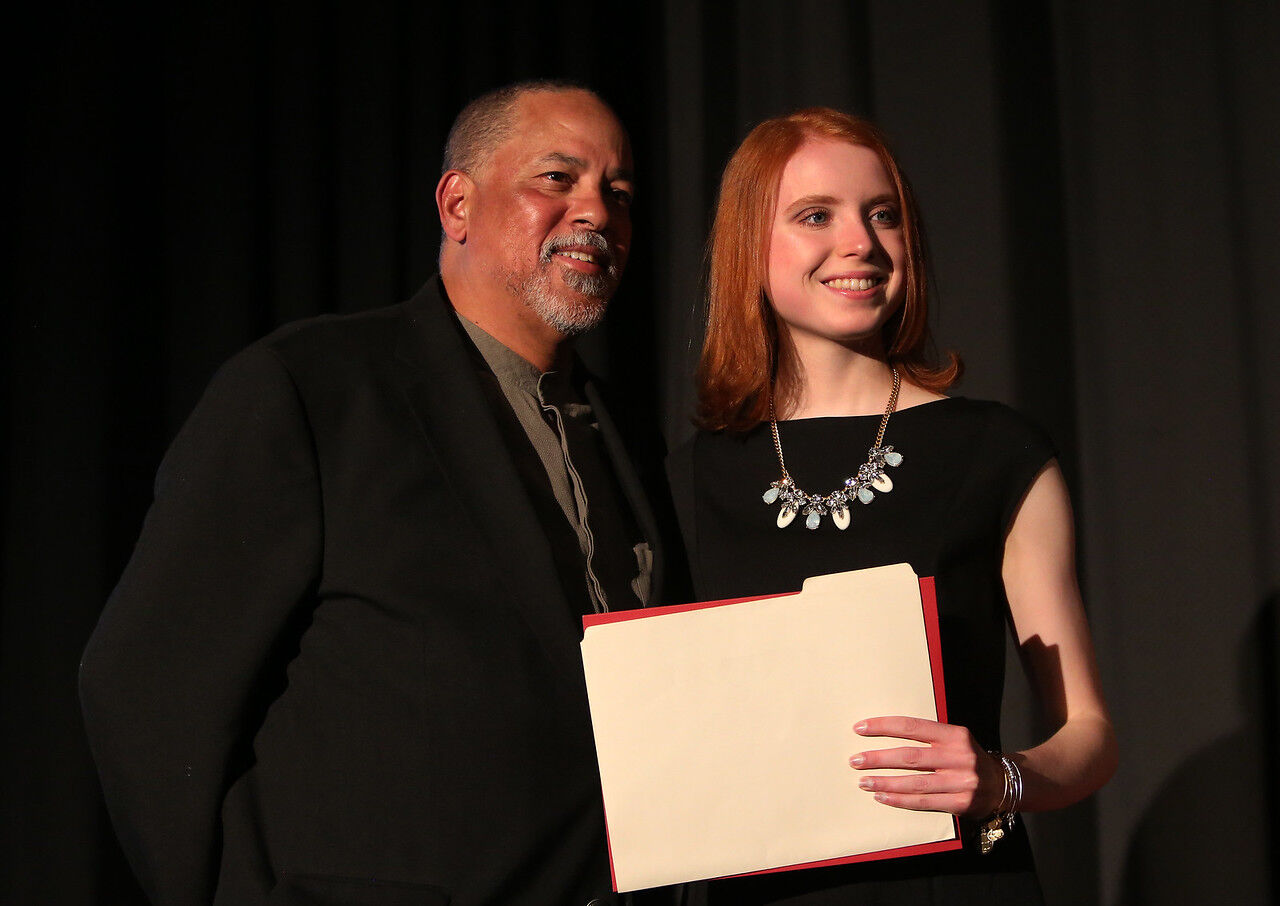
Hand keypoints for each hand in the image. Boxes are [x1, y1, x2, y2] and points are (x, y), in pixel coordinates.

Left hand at [849, 716, 1004, 817]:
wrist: (1003, 783)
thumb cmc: (967, 758)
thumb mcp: (955, 739)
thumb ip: (928, 737)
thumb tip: (885, 733)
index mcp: (955, 735)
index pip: (912, 727)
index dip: (883, 727)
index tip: (860, 729)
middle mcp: (959, 756)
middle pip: (910, 757)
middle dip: (878, 758)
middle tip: (855, 760)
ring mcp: (961, 781)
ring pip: (914, 783)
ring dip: (885, 782)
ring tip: (863, 782)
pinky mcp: (961, 803)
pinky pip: (924, 802)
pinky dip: (900, 800)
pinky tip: (882, 797)